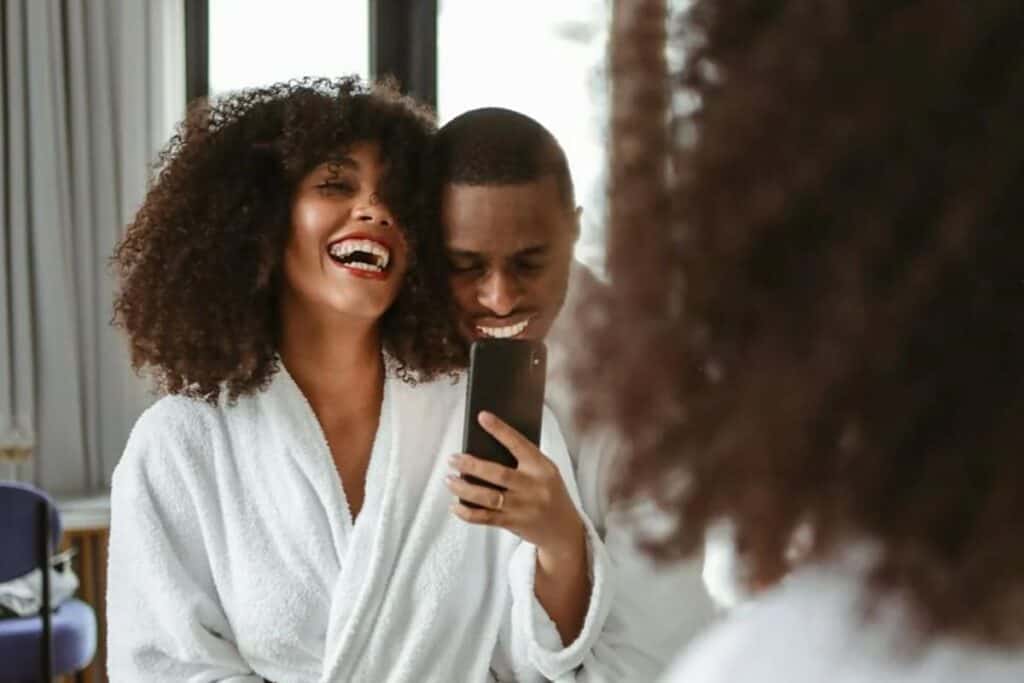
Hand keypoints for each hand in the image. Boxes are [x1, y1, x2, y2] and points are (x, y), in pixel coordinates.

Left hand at [446, 411, 585, 561]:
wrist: (564, 529)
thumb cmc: (550, 493)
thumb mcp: (545, 472)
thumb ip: (523, 461)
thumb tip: (485, 448)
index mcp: (542, 468)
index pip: (519, 444)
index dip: (500, 430)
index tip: (483, 417)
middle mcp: (533, 487)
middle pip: (498, 473)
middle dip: (471, 465)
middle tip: (453, 459)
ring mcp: (522, 507)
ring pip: (488, 497)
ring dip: (464, 488)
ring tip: (449, 480)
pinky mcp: (513, 523)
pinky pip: (485, 518)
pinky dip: (467, 512)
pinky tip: (456, 505)